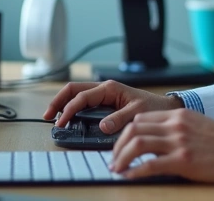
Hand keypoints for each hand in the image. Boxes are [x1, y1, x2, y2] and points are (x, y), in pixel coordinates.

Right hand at [42, 80, 181, 132]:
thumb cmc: (154, 107)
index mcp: (110, 88)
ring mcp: (104, 95)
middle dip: (58, 101)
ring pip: (77, 95)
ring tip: (54, 118)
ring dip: (64, 104)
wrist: (165, 108)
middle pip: (73, 90)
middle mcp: (104, 89)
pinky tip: (69, 117)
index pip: (82, 96)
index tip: (61, 122)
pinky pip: (84, 102)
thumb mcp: (138, 112)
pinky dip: (73, 108)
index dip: (68, 109)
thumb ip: (120, 118)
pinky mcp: (105, 102)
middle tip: (47, 116)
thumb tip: (103, 126)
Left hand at [108, 108, 213, 183]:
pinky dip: (134, 171)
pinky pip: (150, 164)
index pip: (140, 118)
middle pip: (133, 129)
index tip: (120, 146)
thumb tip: (154, 139)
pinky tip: (129, 176)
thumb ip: (175, 127)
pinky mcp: (182, 160)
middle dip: (118, 145)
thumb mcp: (196, 125)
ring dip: (121, 157)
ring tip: (117, 168)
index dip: (125, 133)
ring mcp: (178, 142)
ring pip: (137, 144)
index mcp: (178, 114)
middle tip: (114, 159)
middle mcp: (175, 125)